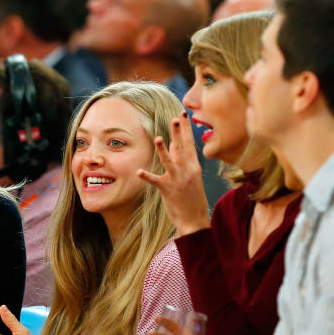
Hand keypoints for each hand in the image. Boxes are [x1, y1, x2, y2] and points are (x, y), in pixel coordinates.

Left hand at [136, 113, 210, 235]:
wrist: (194, 220)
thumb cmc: (191, 197)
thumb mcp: (190, 176)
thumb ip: (181, 159)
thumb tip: (174, 144)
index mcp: (193, 167)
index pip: (190, 144)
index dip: (186, 129)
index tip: (183, 115)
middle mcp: (188, 171)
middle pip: (182, 149)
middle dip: (179, 133)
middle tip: (176, 118)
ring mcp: (178, 180)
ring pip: (170, 162)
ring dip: (164, 150)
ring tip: (159, 138)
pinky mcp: (168, 190)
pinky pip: (156, 181)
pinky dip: (147, 176)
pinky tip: (139, 172)